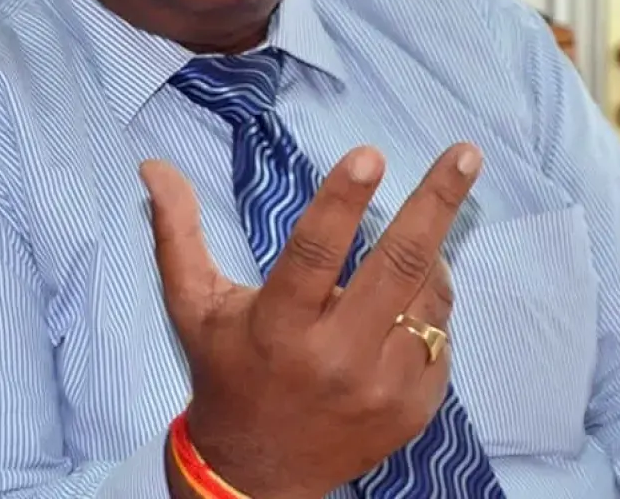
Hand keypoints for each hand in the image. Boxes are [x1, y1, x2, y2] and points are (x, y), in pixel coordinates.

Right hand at [140, 142, 482, 498]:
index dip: (342, 200)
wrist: (257, 473)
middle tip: (465, 156)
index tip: (371, 153)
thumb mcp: (193, 306)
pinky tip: (411, 296)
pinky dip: (431, 305)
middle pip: (398, 266)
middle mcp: (335, 359)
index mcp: (279, 327)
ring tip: (425, 226)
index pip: (315, 253)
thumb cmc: (227, 373)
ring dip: (432, 254)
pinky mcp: (414, 409)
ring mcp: (382, 388)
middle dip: (436, 203)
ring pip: (429, 298)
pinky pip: (441, 336)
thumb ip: (177, 233)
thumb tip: (154, 166)